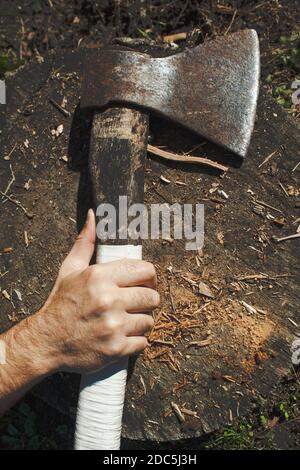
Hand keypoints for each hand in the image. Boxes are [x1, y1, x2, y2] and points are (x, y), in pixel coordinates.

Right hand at [28, 209, 158, 373]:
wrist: (46, 342)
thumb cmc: (61, 304)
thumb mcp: (70, 269)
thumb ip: (86, 242)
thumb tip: (94, 215)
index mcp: (99, 277)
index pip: (145, 270)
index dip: (149, 277)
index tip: (145, 283)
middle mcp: (108, 299)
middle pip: (152, 296)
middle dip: (147, 300)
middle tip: (137, 303)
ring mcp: (113, 326)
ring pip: (149, 320)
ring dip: (142, 321)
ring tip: (128, 321)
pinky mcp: (116, 348)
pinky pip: (143, 342)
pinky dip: (137, 341)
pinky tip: (123, 336)